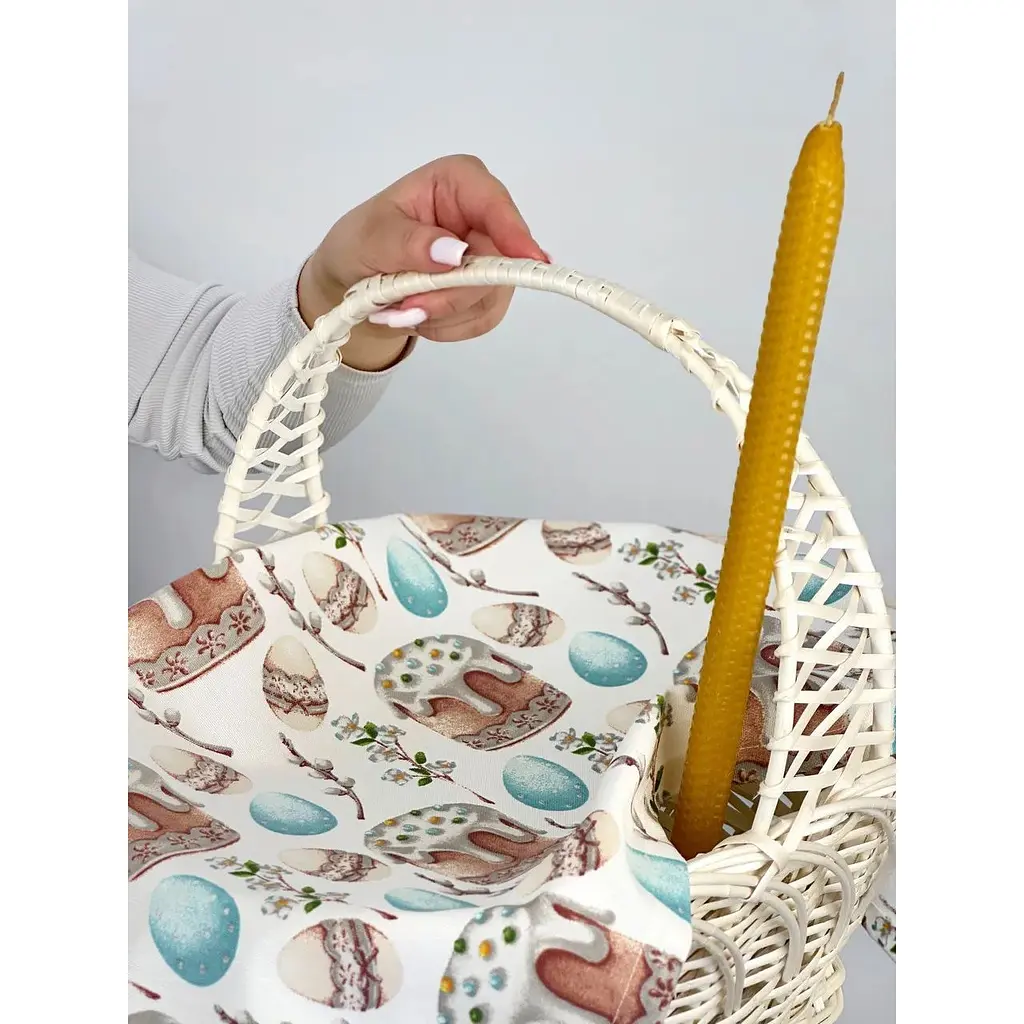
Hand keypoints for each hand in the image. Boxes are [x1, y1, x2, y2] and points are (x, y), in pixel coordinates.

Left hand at [297, 154, 547, 370]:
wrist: (352, 282)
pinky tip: (420, 315)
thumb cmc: (359, 244)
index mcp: (458, 183)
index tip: (527, 261)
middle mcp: (483, 217)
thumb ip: (408, 242)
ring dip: (442, 314)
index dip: (513, 232)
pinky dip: (446, 327)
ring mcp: (491, 258)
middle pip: (497, 261)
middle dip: (451, 293)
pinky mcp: (489, 294)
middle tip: (407, 307)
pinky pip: (482, 320)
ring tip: (400, 308)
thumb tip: (455, 253)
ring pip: (490, 297)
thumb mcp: (370, 237)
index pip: (494, 203)